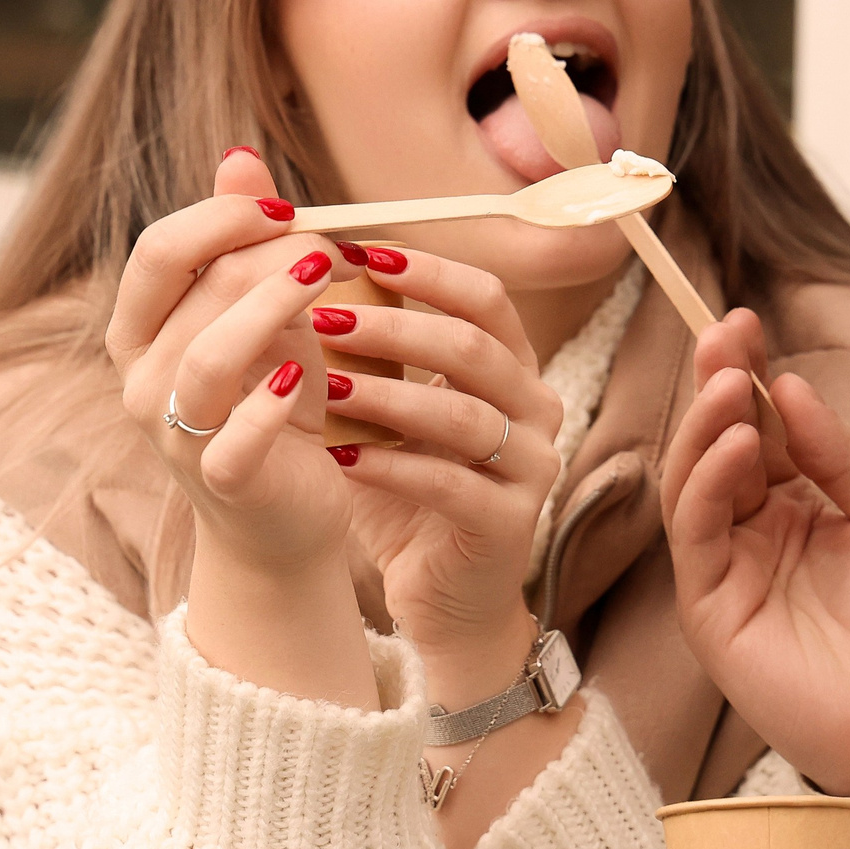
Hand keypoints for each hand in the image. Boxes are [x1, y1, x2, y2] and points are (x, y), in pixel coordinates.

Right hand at [106, 149, 347, 576]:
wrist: (286, 513)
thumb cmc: (274, 399)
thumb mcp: (264, 312)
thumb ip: (244, 242)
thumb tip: (239, 156)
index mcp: (142, 329)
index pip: (160, 250)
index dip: (224, 218)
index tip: (289, 210)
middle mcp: (143, 378)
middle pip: (189, 288)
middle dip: (263, 254)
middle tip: (327, 247)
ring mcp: (175, 433)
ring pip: (209, 354)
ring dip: (272, 306)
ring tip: (327, 278)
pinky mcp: (221, 480)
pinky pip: (236, 436)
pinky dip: (271, 404)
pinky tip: (303, 378)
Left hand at [326, 246, 562, 678]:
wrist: (441, 595)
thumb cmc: (408, 487)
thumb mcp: (383, 407)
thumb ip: (364, 346)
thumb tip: (313, 262)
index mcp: (513, 368)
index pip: (485, 298)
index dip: (426, 272)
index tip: (356, 253)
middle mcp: (537, 409)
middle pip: (472, 347)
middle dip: (393, 329)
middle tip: (322, 319)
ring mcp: (532, 468)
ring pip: (462, 414)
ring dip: (386, 397)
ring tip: (322, 389)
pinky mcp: (511, 525)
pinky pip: (451, 485)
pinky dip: (390, 467)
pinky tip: (339, 460)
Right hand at [659, 310, 849, 795]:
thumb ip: (843, 450)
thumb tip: (790, 387)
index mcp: (802, 500)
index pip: (762, 422)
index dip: (748, 372)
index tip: (744, 321)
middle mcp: (757, 526)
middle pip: (720, 440)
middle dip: (717, 383)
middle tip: (723, 336)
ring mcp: (729, 563)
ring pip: (696, 478)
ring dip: (707, 426)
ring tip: (730, 385)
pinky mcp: (708, 603)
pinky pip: (696, 530)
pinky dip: (708, 480)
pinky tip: (738, 446)